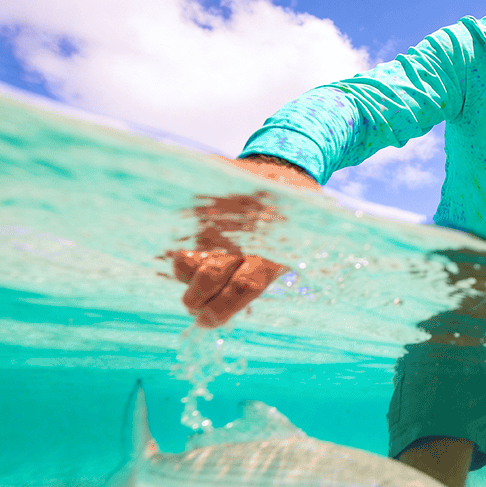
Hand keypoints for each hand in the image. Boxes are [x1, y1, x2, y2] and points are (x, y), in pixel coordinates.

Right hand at [165, 155, 319, 328]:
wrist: (283, 164)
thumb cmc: (296, 214)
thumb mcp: (302, 245)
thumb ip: (274, 273)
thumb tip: (244, 308)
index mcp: (273, 250)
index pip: (244, 287)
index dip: (221, 310)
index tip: (206, 321)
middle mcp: (243, 236)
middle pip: (209, 277)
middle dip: (196, 300)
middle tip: (195, 307)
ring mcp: (219, 221)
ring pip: (186, 259)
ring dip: (186, 277)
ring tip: (195, 280)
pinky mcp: (203, 207)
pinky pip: (183, 239)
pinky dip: (184, 254)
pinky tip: (196, 256)